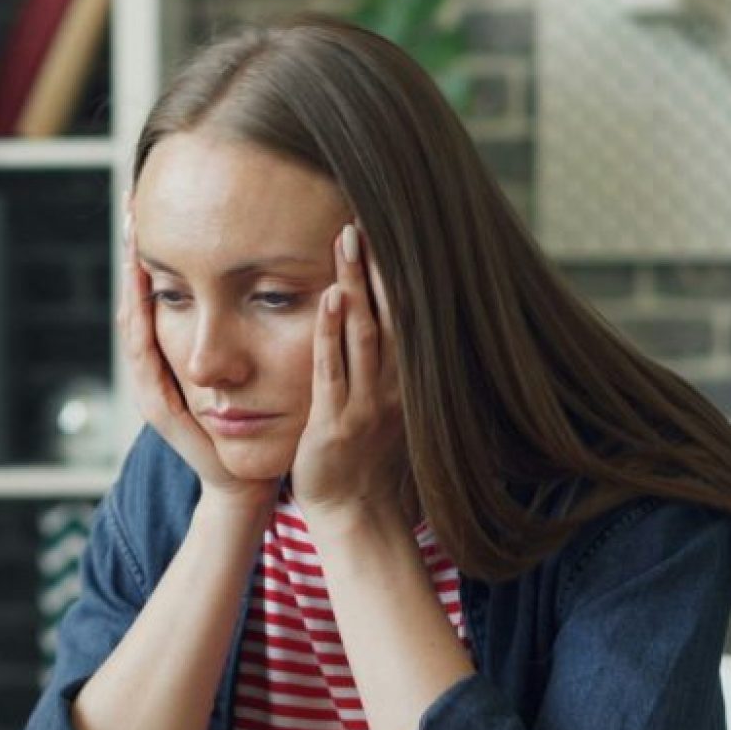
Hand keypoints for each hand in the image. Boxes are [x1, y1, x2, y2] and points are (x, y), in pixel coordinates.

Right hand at [119, 215, 275, 510]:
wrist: (244, 479)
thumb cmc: (254, 421)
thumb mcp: (248, 363)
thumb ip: (247, 326)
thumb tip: (268, 274)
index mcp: (173, 354)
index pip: (156, 292)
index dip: (152, 251)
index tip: (151, 206)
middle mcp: (154, 366)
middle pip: (135, 298)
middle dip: (132, 253)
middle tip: (131, 205)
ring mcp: (150, 385)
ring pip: (132, 321)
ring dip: (130, 280)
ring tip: (132, 237)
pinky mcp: (158, 404)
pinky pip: (142, 355)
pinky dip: (139, 321)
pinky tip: (141, 292)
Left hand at [291, 222, 408, 526]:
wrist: (355, 513)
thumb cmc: (363, 456)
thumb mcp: (382, 402)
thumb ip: (384, 361)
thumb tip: (383, 315)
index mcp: (404, 378)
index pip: (403, 313)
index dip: (394, 271)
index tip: (383, 228)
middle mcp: (393, 386)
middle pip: (389, 313)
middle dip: (376, 265)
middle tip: (363, 216)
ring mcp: (367, 404)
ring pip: (364, 334)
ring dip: (354, 285)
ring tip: (347, 241)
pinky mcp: (336, 423)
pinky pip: (333, 371)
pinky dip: (330, 333)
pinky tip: (326, 298)